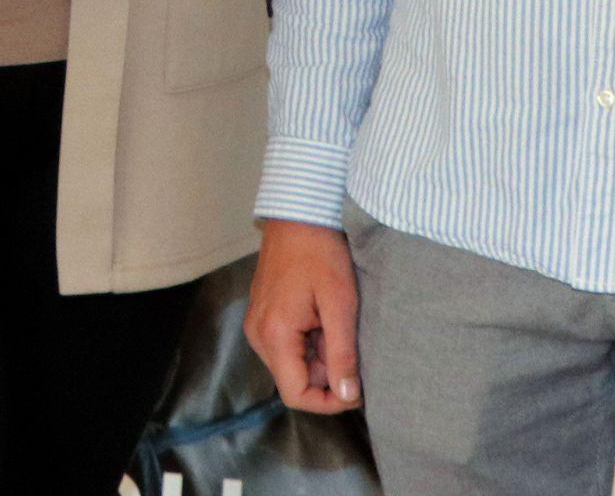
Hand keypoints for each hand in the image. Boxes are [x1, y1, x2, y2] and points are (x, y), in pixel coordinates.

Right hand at [246, 219, 362, 412]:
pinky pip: (286, 345)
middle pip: (294, 380)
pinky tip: (325, 317)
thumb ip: (342, 353)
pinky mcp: (263, 314)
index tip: (357, 388)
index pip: (295, 395)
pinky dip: (309, 342)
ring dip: (319, 357)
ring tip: (338, 326)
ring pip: (291, 364)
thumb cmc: (320, 251)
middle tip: (351, 345)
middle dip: (327, 374)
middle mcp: (258, 334)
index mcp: (274, 335)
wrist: (298, 212)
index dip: (329, 401)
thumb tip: (348, 394)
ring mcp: (257, 323)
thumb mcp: (340, 303)